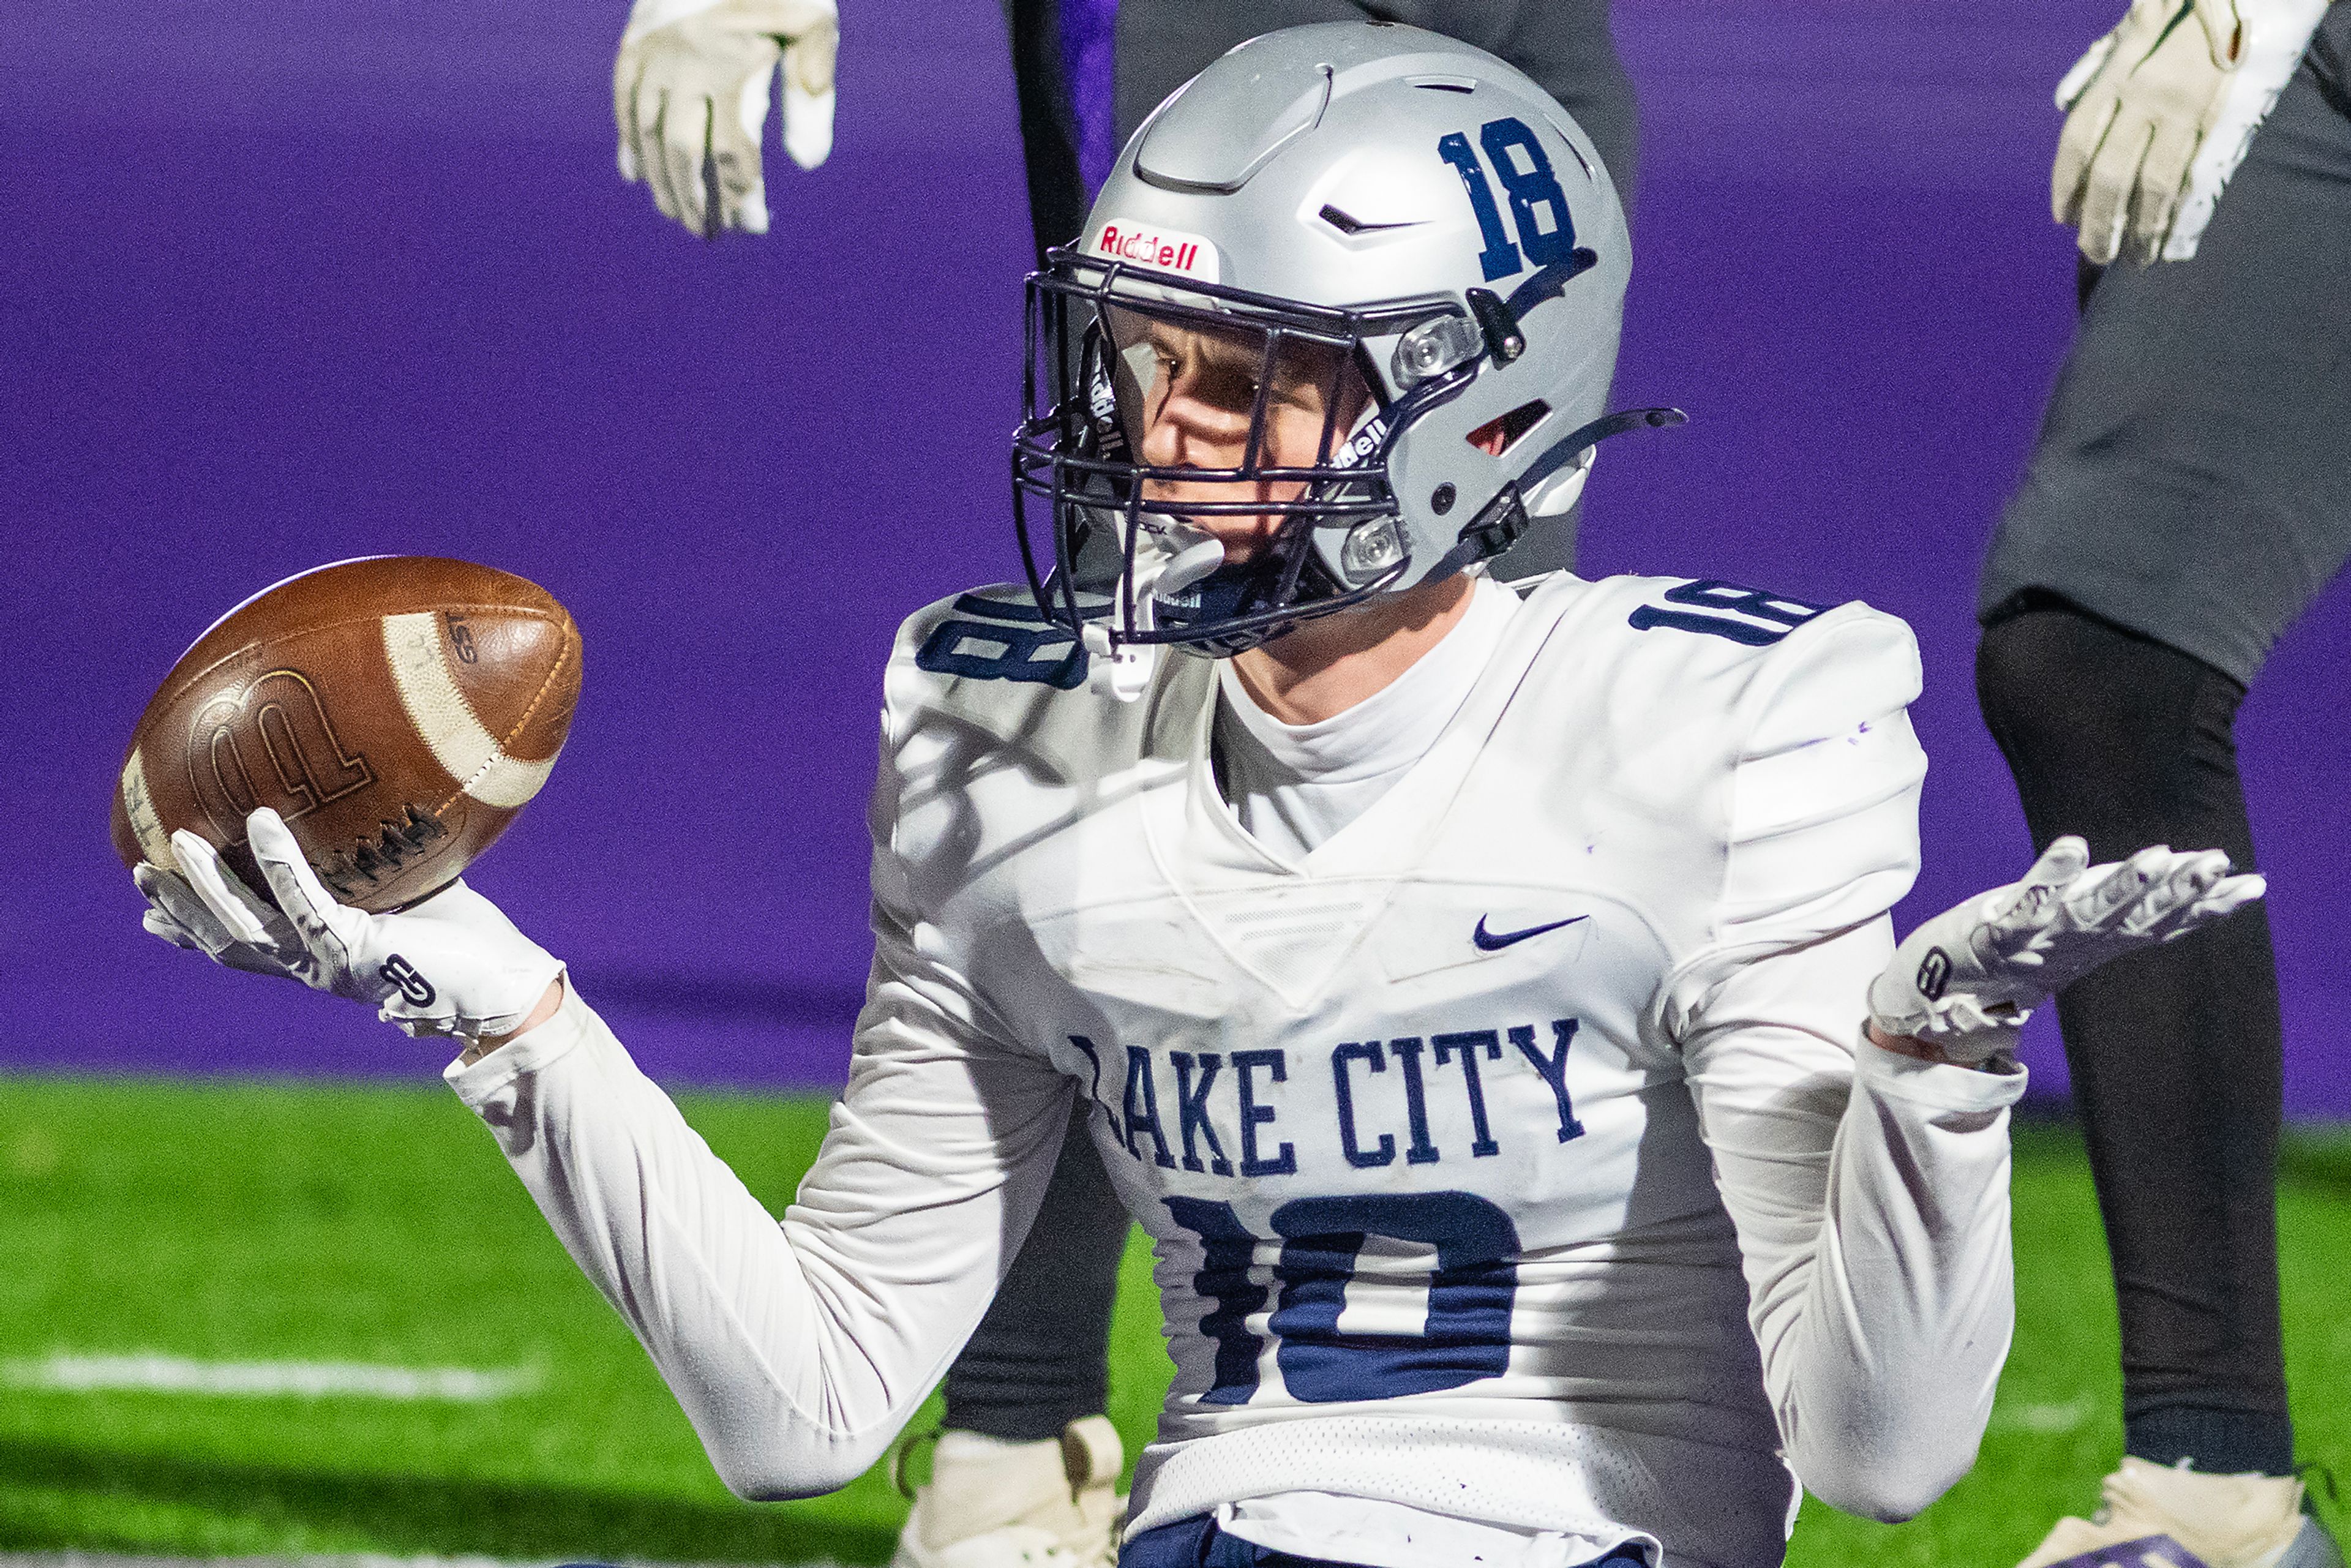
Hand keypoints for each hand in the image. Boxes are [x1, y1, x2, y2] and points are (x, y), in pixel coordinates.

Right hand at [137, 808, 565, 1041]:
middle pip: (228, 942)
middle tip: (137, 870)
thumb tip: (376, 800)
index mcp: (321, 955)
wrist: (503, 985)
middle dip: (180, 909)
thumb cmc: (465, 939)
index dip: (194, 931)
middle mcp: (316, 965)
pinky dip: (281, 864)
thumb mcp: (408, 892)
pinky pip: (307, 903)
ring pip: (249, 927)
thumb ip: (379, 859)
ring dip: (209, 885)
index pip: (245, 946)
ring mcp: (331, 961)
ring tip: (175, 839)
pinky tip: (262, 821)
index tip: (150, 912)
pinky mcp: (357, 949)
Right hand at [614, 0, 839, 237]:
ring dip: (661, 182)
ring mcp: (654, 56)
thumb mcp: (812, 26)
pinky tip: (636, 177)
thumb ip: (812, 92)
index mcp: (733, 65)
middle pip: (684, 152)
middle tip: (707, 234)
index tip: (752, 227)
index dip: (742, 197)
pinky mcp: (634, 45)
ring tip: (677, 214)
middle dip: (695, 200)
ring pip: (649, 134)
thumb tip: (807, 163)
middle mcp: (687, 65)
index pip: (735, 151)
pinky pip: (624, 105)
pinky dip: (629, 144)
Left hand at [1869, 837, 2264, 1063]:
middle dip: (2179, 891)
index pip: (2161, 921)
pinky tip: (2073, 844)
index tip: (2254, 886)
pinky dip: (2051, 872)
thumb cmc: (2012, 952)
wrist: (1939, 992)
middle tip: (2220, 863)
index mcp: (2098, 940)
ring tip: (2158, 856)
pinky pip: (2026, 899)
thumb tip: (2165, 883)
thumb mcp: (2070, 930)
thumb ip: (2116, 908)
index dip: (2205, 906)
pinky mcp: (1997, 927)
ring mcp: (2038, 935)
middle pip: (2135, 914)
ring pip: (2090, 908)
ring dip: (2124, 883)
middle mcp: (2076, 940)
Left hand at [2053, 0, 2239, 263]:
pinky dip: (2177, 211)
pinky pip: (2192, 175)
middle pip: (2111, 173)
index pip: (2078, 141)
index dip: (2067, 186)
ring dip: (2140, 228)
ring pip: (2154, 183)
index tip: (2063, 219)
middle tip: (2095, 254)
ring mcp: (2183, 109)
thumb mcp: (2129, 36)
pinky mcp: (2217, 119)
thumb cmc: (2176, 20)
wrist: (2234, 2)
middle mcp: (2144, 95)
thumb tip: (2063, 106)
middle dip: (2100, 221)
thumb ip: (2096, 73)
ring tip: (2132, 260)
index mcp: (2116, 76)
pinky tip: (2167, 238)